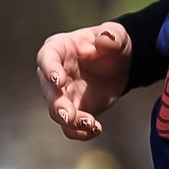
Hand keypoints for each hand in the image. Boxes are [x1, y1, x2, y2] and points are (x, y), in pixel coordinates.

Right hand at [36, 22, 132, 140]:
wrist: (121, 64)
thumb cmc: (113, 44)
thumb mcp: (117, 36)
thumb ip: (112, 36)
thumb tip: (107, 37)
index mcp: (59, 49)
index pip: (47, 58)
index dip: (50, 69)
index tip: (58, 79)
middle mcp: (54, 74)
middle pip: (49, 91)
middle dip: (57, 104)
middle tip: (68, 115)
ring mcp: (62, 94)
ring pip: (58, 111)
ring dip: (70, 121)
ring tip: (89, 124)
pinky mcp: (74, 109)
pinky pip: (71, 126)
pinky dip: (80, 132)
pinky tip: (96, 130)